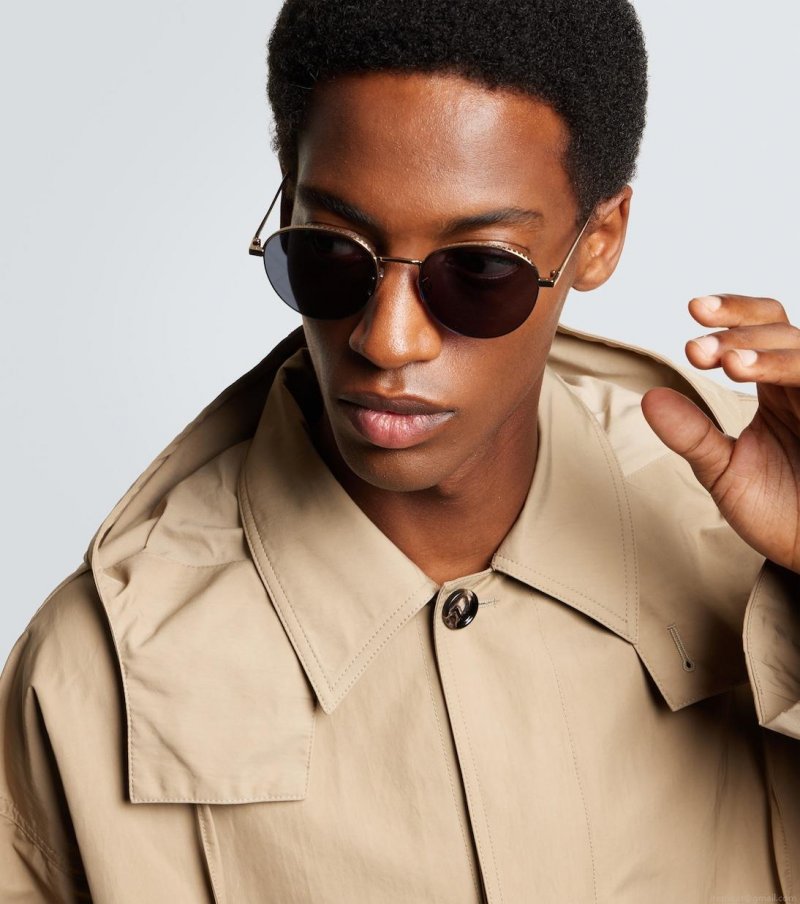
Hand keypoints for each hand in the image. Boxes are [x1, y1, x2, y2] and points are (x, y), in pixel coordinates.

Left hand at [641, 294, 799, 572]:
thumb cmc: (780, 512)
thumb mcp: (725, 471)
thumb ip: (692, 435)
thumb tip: (650, 398)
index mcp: (778, 387)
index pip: (760, 327)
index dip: (731, 312)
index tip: (693, 312)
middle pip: (781, 329)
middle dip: (738, 332)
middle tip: (696, 350)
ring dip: (766, 351)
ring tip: (728, 363)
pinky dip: (792, 370)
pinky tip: (759, 376)